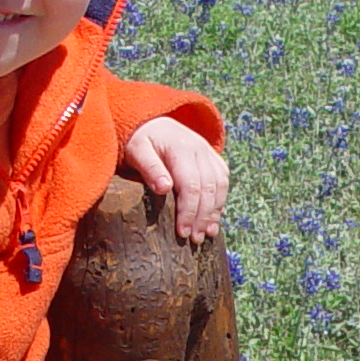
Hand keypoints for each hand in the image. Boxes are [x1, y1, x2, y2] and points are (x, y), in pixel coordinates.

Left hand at [120, 116, 227, 244]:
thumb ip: (150, 168)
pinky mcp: (213, 157)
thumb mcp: (136, 151)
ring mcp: (208, 152)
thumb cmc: (139, 141)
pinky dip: (220, 201)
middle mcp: (200, 148)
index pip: (191, 186)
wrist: (151, 121)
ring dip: (215, 212)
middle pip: (208, 189)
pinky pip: (223, 180)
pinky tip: (213, 219)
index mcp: (181, 148)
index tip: (182, 232)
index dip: (188, 212)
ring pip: (220, 185)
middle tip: (194, 239)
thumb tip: (164, 188)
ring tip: (206, 234)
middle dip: (202, 217)